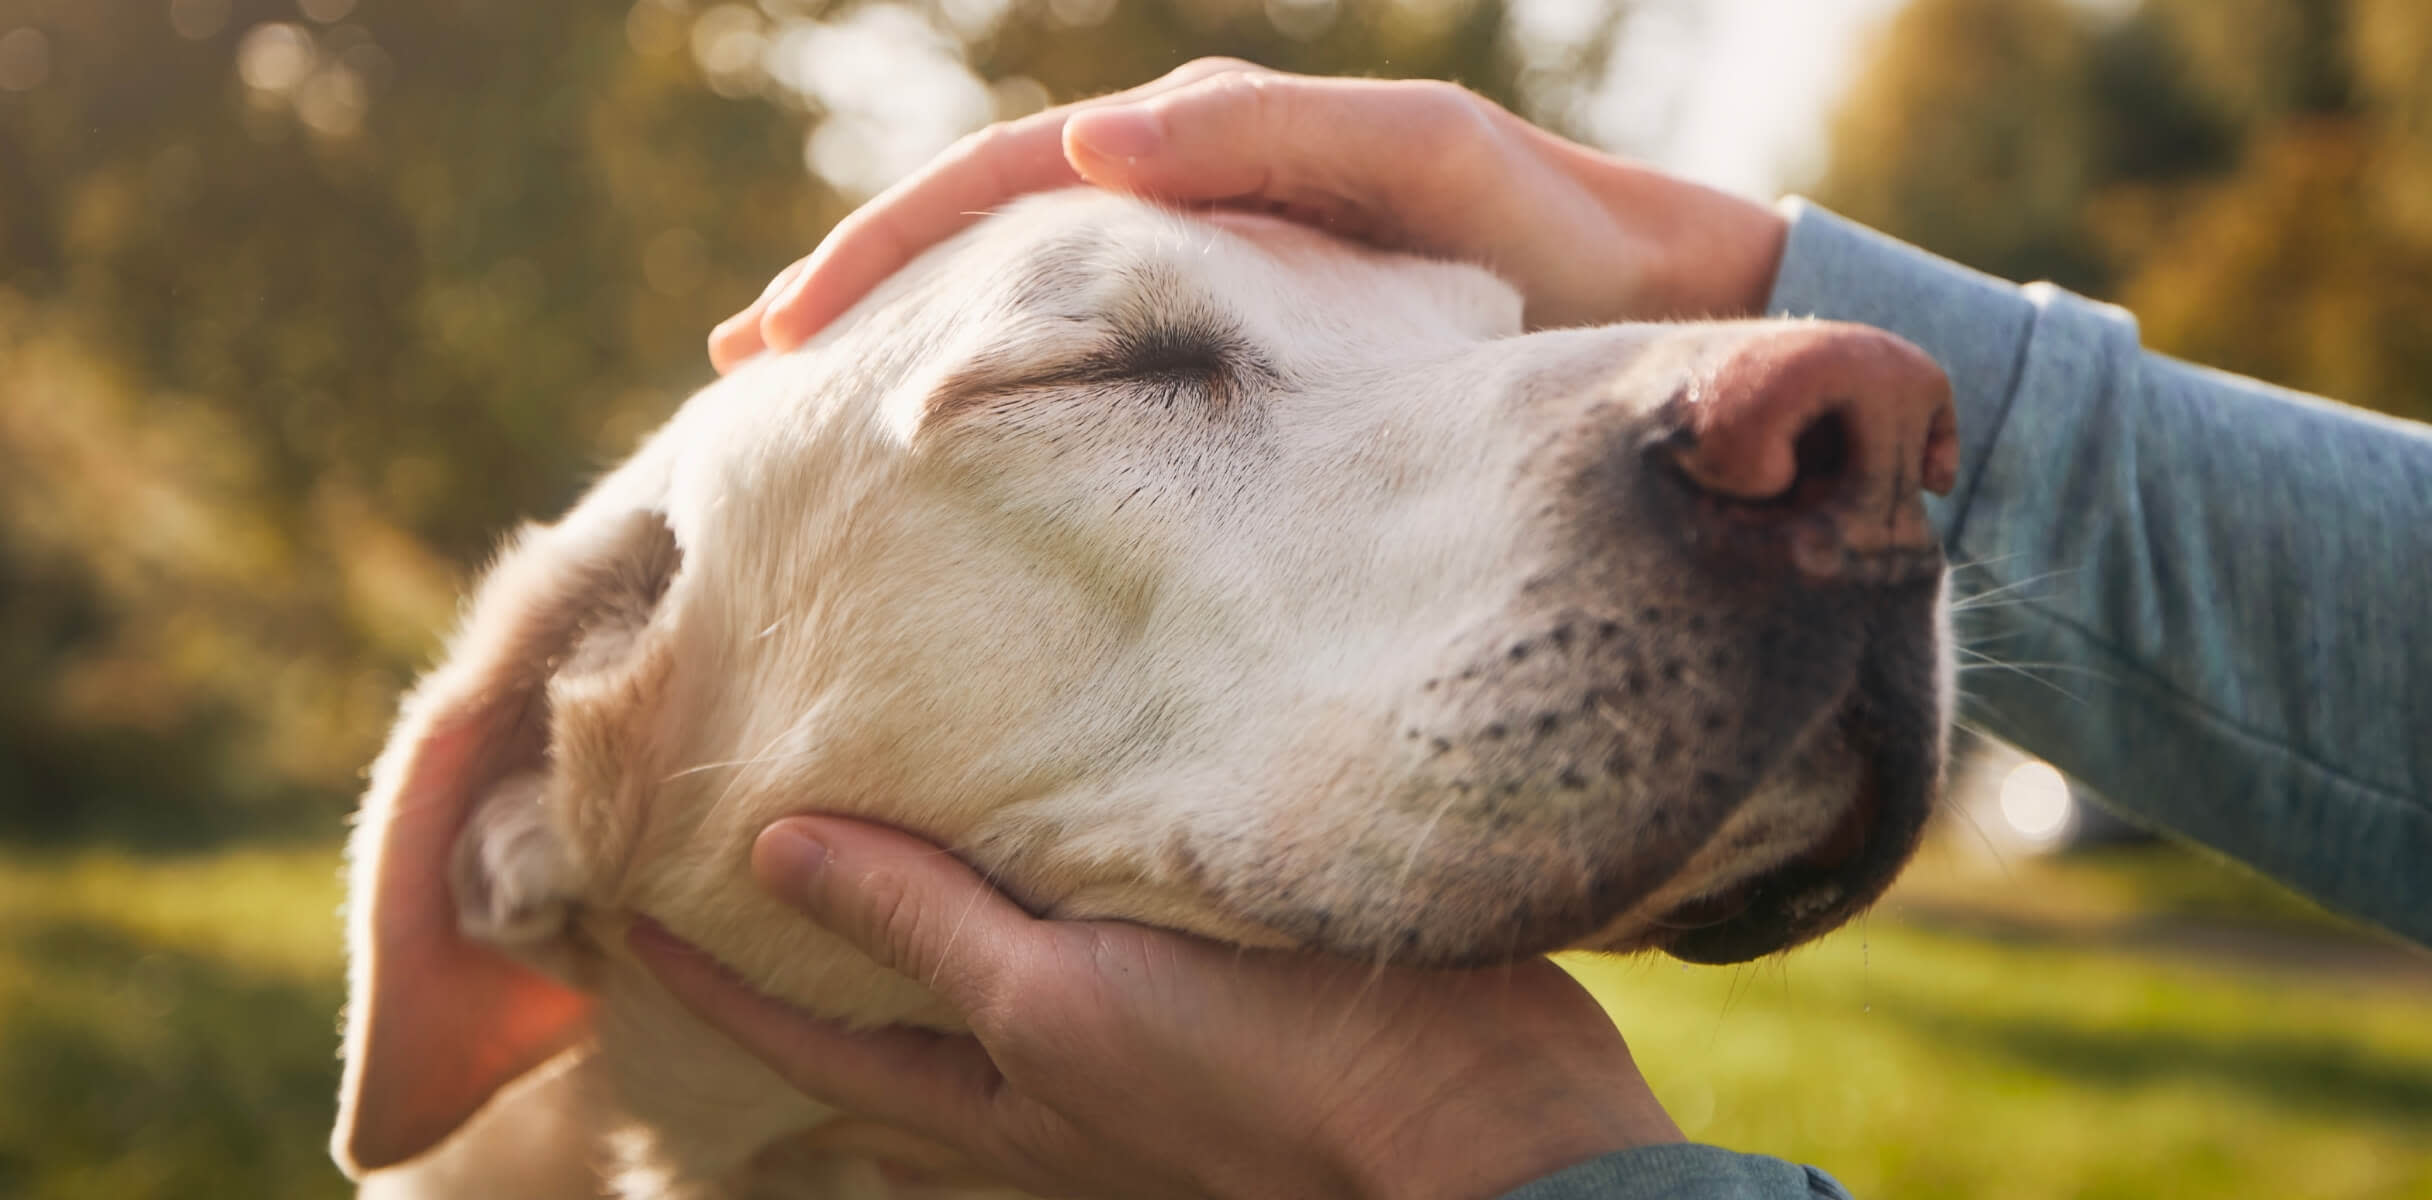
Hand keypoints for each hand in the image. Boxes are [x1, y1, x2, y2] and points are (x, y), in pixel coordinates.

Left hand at [630, 816, 1682, 1198]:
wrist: (1473, 1124)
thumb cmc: (1258, 1081)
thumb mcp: (1062, 1005)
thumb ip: (929, 928)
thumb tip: (775, 854)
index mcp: (998, 1096)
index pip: (811, 1041)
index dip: (710, 979)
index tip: (617, 900)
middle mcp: (1049, 1077)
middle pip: (889, 1017)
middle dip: (803, 951)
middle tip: (726, 857)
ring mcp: (1136, 1036)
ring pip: (992, 964)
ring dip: (923, 899)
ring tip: (867, 812)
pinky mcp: (1221, 978)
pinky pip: (1096, 920)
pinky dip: (1046, 863)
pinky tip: (1054, 796)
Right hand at [710, 61, 1788, 371]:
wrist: (1657, 313)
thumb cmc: (1554, 241)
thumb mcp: (1428, 168)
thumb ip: (1280, 143)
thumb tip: (1096, 151)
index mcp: (1209, 151)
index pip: (1005, 186)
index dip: (886, 250)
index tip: (783, 333)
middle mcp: (1190, 203)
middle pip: (983, 236)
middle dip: (859, 294)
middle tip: (743, 372)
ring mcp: (1212, 281)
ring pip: (1025, 300)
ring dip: (914, 344)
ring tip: (805, 411)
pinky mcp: (1247, 359)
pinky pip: (1098, 361)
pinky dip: (1010, 387)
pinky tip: (954, 448)